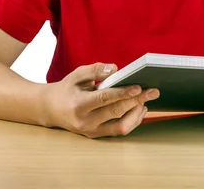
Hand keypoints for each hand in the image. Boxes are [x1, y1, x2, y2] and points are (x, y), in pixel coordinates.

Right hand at [41, 62, 160, 138]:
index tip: (139, 87)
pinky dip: (132, 121)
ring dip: (137, 114)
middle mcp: (86, 121)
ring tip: (147, 101)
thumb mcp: (77, 74)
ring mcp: (91, 131)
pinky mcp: (96, 135)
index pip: (105, 98)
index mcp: (79, 104)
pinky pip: (118, 131)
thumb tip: (115, 68)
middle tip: (153, 91)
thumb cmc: (67, 88)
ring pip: (120, 126)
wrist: (51, 109)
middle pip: (116, 112)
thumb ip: (95, 70)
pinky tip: (140, 110)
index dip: (123, 93)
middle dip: (137, 101)